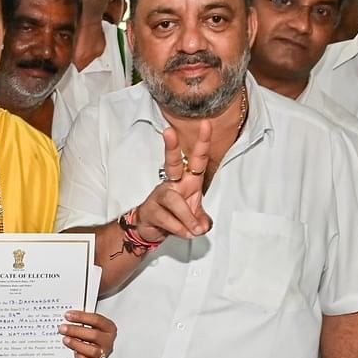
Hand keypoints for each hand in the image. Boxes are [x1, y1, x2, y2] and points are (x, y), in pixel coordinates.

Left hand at [58, 310, 116, 357]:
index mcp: (108, 328)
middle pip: (94, 335)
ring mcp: (103, 354)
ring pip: (93, 351)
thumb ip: (82, 320)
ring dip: (77, 344)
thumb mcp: (90, 325)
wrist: (94, 353)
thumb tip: (67, 316)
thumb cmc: (91, 336)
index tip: (68, 315)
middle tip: (63, 328)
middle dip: (76, 331)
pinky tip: (74, 353)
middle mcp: (107, 341)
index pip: (97, 320)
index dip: (81, 317)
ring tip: (65, 339)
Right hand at [134, 123, 212, 241]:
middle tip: (169, 131)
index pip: (197, 159)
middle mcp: (172, 183)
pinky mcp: (150, 210)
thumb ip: (202, 220)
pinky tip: (183, 232)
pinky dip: (180, 229)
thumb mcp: (195, 218)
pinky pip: (169, 220)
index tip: (206, 125)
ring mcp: (159, 195)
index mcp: (187, 180)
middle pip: (171, 162)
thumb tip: (202, 226)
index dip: (202, 143)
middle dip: (171, 147)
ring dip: (187, 218)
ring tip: (193, 230)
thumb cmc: (174, 215)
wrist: (150, 229)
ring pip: (175, 202)